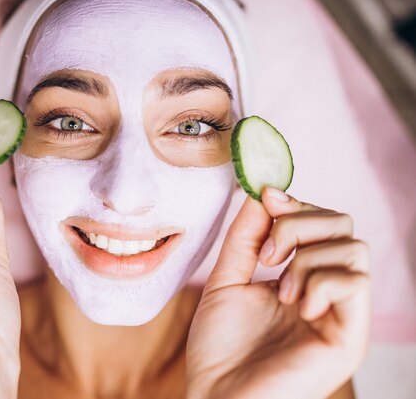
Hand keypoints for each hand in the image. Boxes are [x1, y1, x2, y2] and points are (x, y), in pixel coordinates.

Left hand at [186, 187, 370, 398]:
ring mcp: (341, 314)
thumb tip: (263, 192)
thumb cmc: (220, 347)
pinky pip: (354, 282)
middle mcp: (327, 293)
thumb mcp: (227, 280)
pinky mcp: (349, 336)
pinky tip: (297, 306)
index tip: (267, 199)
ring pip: (354, 248)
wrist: (217, 396)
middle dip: (299, 225)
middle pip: (342, 225)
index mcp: (303, 278)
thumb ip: (245, 237)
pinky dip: (320, 282)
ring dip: (307, 258)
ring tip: (281, 291)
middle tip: (268, 256)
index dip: (296, 204)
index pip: (320, 222)